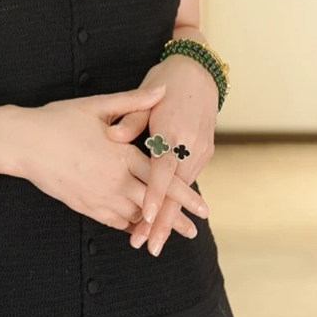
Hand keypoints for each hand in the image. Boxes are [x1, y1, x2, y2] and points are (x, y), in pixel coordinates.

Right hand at [12, 84, 208, 232]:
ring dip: (150, 224)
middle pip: (151, 204)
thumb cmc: (59, 119)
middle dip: (174, 218)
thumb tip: (163, 90)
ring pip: (132, 216)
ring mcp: (97, 196)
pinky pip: (112, 221)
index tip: (202, 207)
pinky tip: (135, 225)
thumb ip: (134, 101)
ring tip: (167, 232)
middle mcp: (113, 180)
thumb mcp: (98, 105)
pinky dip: (127, 224)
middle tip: (193, 230)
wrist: (24, 142)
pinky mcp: (83, 205)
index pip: (160, 178)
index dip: (183, 194)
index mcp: (121, 155)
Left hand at [106, 57, 217, 253]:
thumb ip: (131, 117)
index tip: (144, 217)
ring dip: (169, 215)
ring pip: (183, 190)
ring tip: (152, 239)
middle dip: (162, 221)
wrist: (199, 70)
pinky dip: (177, 200)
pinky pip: (188, 180)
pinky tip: (165, 217)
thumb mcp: (148, 93)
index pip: (162, 170)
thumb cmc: (167, 80)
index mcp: (174, 131)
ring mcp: (201, 150)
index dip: (153, 195)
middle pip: (176, 191)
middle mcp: (191, 145)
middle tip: (148, 246)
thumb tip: (113, 136)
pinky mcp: (204, 151)